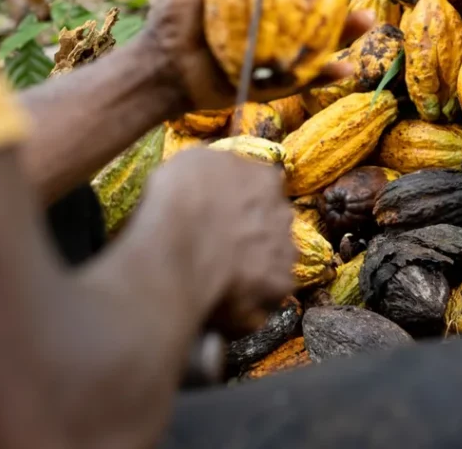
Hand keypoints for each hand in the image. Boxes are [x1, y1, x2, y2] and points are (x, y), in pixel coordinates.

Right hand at [143, 147, 296, 334]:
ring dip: (256, 265)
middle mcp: (283, 212)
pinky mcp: (280, 284)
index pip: (262, 186)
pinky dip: (254, 297)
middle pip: (272, 222)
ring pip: (275, 257)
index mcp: (264, 178)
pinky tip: (229, 300)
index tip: (220, 213)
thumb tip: (217, 178)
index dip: (240, 201)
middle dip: (253, 232)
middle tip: (221, 246)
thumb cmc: (177, 197)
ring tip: (224, 278)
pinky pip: (270, 292)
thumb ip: (217, 169)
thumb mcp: (193, 161)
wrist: (176, 246)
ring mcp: (286, 250)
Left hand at [145, 0, 376, 111]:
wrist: (161, 73)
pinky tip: (346, 67)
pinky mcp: (277, 80)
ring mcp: (279, 46)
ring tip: (367, 19)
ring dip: (349, 28)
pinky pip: (307, 76)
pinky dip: (328, 73)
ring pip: (323, 36)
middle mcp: (274, 14)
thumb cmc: (172, 21)